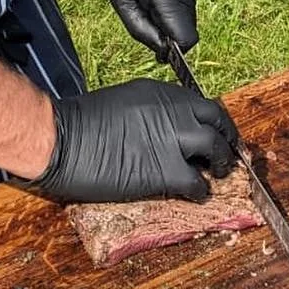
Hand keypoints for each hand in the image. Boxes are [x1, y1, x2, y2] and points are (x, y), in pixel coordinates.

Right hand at [26, 78, 235, 202]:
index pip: (200, 104)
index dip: (210, 121)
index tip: (212, 132)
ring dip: (219, 163)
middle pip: (216, 120)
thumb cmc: (80, 123)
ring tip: (215, 174)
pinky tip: (195, 194)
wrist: (63, 141)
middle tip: (224, 153)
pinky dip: (200, 190)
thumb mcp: (123, 102)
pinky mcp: (167, 171)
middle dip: (226, 137)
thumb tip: (162, 128)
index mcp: (160, 93)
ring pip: (215, 148)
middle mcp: (173, 111)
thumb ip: (149, 111)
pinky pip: (198, 183)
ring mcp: (174, 139)